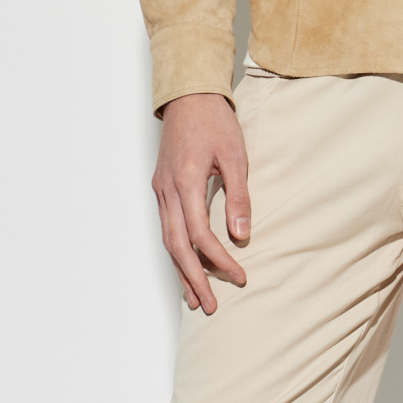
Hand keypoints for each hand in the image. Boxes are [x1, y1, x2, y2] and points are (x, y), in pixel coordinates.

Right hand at [152, 93, 250, 314]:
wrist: (189, 97)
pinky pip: (167, 229)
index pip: (200, 233)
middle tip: (209, 306)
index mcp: (186, 181)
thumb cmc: (215, 122)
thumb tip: (241, 234)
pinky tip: (186, 268)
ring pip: (168, 241)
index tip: (239, 275)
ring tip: (195, 299)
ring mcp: (161, 191)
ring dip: (182, 271)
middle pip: (177, 246)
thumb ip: (238, 195)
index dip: (218, 259)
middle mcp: (167, 191)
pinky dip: (177, 253)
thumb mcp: (235, 155)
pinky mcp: (162, 190)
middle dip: (194, 278)